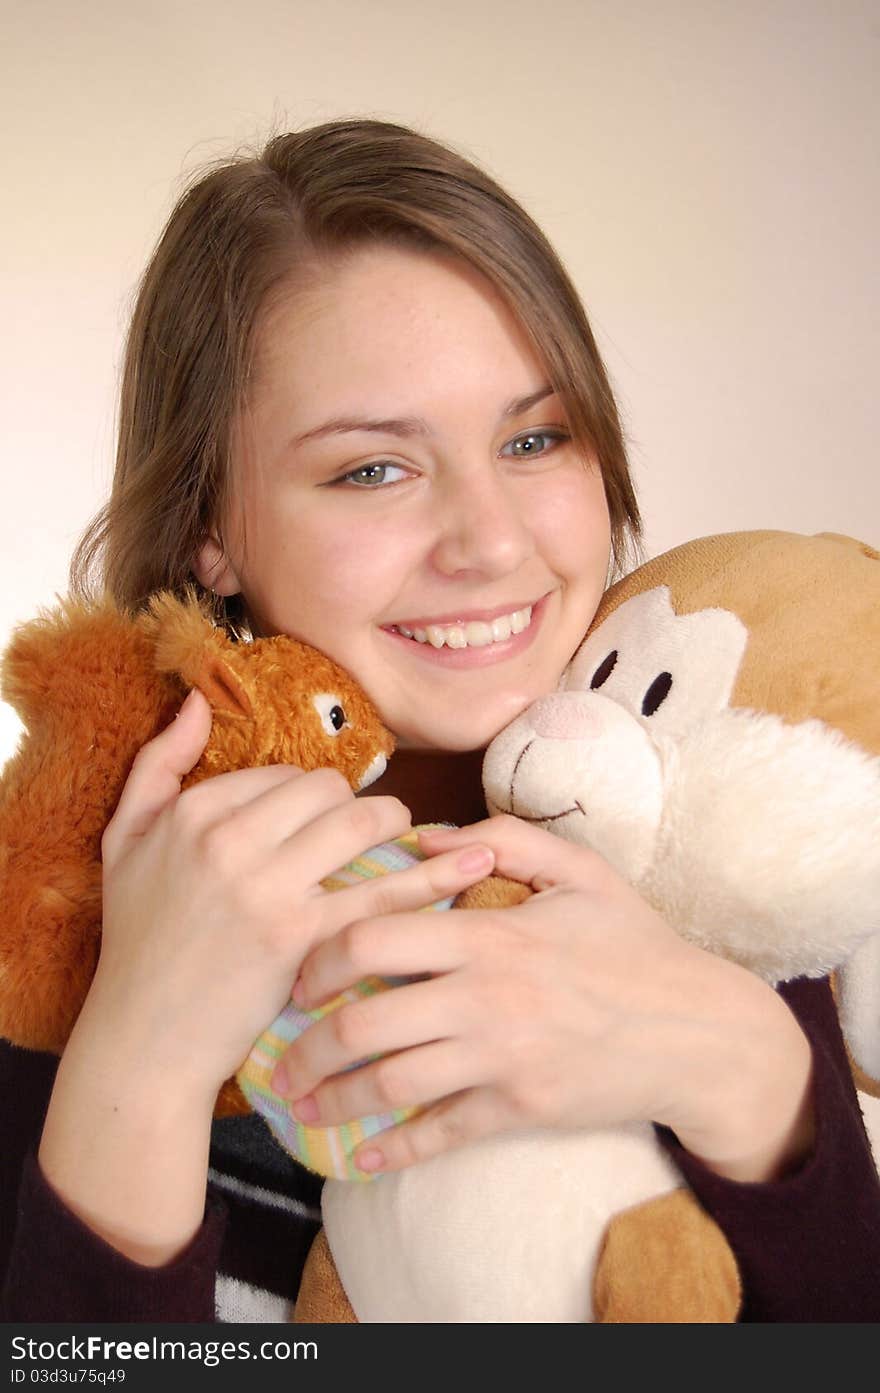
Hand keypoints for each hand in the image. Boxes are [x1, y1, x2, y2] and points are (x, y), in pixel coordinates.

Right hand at [88, 689, 497, 1106]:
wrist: (145, 1037)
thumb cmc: (136, 939)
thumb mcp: (123, 841)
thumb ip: (157, 764)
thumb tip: (197, 699)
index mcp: (192, 813)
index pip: (281, 773)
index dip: (307, 794)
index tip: (316, 819)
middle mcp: (228, 840)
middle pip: (327, 789)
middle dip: (354, 804)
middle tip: (369, 825)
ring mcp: (266, 888)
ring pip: (360, 822)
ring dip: (393, 824)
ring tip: (403, 835)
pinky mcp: (301, 936)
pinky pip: (380, 893)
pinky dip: (429, 878)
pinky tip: (466, 864)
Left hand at [275, 815, 812, 1181]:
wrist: (700, 1030)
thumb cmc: (636, 943)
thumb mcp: (582, 871)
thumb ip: (503, 838)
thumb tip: (423, 836)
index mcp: (490, 933)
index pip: (375, 938)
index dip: (320, 956)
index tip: (299, 974)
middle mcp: (486, 997)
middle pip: (365, 1022)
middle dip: (306, 1044)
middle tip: (278, 1055)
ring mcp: (502, 1059)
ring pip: (392, 1085)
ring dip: (333, 1100)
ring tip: (299, 1105)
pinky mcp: (521, 1109)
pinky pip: (442, 1135)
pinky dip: (394, 1151)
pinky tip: (360, 1158)